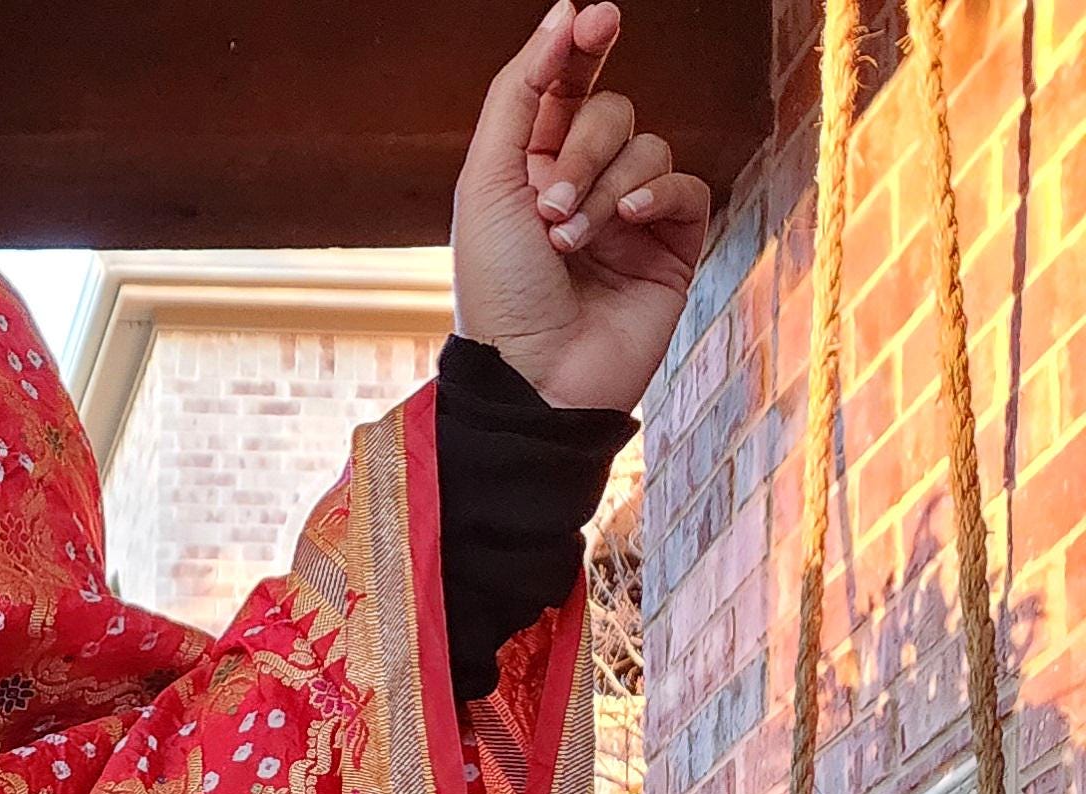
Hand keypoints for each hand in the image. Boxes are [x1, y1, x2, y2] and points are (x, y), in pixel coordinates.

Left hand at [452, 0, 712, 413]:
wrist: (533, 379)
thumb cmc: (498, 292)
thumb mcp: (488, 182)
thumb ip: (521, 91)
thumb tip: (566, 13)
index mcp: (530, 169)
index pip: (569, 84)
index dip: (585, 46)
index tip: (598, 19)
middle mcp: (583, 185)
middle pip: (611, 111)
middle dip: (584, 149)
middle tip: (549, 208)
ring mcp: (630, 216)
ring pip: (648, 145)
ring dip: (607, 188)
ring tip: (570, 243)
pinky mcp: (671, 246)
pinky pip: (683, 186)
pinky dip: (654, 197)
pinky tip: (625, 226)